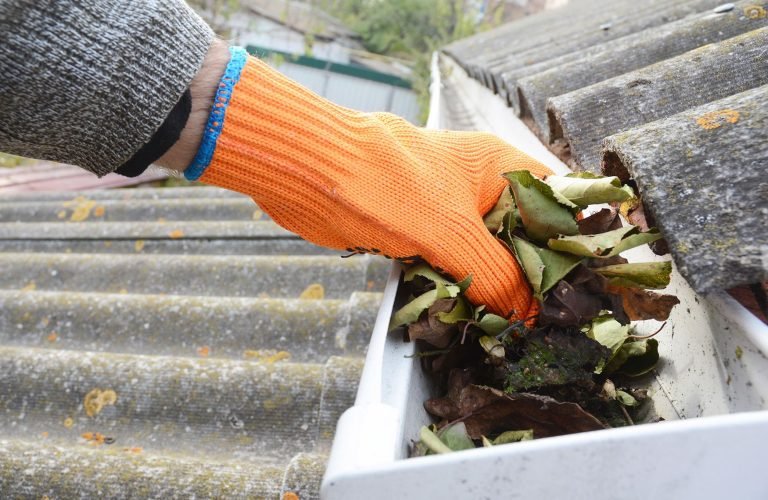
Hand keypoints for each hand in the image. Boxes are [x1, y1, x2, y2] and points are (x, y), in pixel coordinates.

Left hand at [169, 46, 552, 318]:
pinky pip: (453, 265)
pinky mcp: (421, 233)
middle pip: (522, 236)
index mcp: (500, 168)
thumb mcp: (451, 233)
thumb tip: (525, 313)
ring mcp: (450, 211)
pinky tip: (472, 317)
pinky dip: (460, 289)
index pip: (557, 203)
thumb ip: (494, 273)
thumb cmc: (385, 184)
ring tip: (514, 327)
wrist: (312, 174)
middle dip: (532, 275)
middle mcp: (480, 188)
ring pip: (486, 255)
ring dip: (494, 287)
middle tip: (548, 319)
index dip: (573, 243)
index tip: (582, 287)